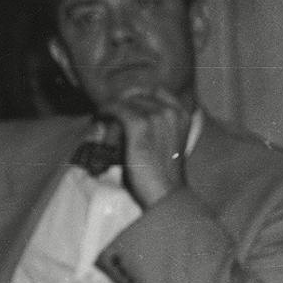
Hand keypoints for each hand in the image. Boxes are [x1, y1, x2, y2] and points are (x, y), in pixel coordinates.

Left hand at [110, 88, 191, 207]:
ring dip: (112, 107)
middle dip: (122, 101)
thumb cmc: (163, 172)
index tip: (124, 103)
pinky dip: (105, 110)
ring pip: (126, 101)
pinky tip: (99, 116)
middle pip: (139, 94)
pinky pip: (116, 108)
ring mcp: (157, 116)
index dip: (137, 95)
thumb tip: (130, 114)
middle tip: (108, 111)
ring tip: (102, 116)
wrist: (165, 191)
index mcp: (184, 114)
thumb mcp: (167, 141)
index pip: (157, 91)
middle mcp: (172, 111)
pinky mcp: (140, 125)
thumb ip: (157, 126)